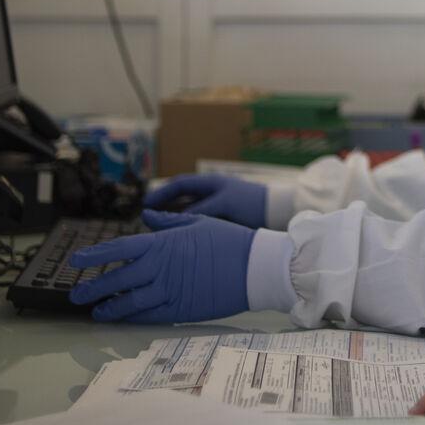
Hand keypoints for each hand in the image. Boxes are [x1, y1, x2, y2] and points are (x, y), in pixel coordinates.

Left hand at [67, 210, 253, 322]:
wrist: (254, 266)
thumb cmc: (228, 240)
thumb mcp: (197, 222)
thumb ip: (168, 222)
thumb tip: (147, 218)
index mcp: (162, 244)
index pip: (119, 248)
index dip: (95, 255)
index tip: (76, 260)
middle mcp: (160, 268)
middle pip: (117, 279)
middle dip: (93, 287)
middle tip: (77, 294)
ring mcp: (169, 291)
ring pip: (129, 302)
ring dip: (109, 307)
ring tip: (96, 312)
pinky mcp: (180, 310)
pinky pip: (149, 316)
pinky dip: (133, 318)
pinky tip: (123, 318)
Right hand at [144, 174, 266, 227]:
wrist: (278, 212)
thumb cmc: (251, 204)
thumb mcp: (223, 205)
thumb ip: (198, 212)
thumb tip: (172, 220)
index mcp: (211, 183)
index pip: (180, 185)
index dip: (161, 194)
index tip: (146, 205)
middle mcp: (212, 193)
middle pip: (182, 199)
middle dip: (165, 209)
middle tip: (148, 222)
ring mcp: (219, 206)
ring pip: (191, 213)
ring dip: (176, 221)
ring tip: (160, 234)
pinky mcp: (225, 221)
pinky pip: (201, 224)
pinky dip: (190, 230)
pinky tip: (181, 242)